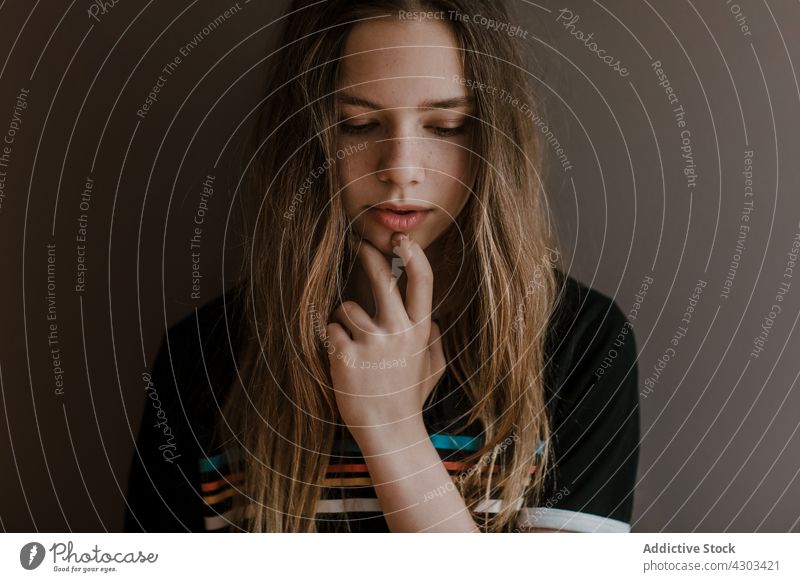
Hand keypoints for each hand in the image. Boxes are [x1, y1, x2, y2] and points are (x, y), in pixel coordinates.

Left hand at [325, 232, 446, 431]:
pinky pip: (331, 329)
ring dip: (345, 319)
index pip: (422, 280)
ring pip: (347, 306)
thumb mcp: (434, 369)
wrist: (389, 432)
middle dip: (368, 255)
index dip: (413, 253)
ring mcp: (372, 342)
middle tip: (357, 244)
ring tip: (353, 345)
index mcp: (420, 329)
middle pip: (382, 277)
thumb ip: (433, 341)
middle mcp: (398, 330)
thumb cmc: (409, 400)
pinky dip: (333, 340)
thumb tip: (430, 320)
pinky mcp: (346, 354)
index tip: (401, 239)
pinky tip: (343, 359)